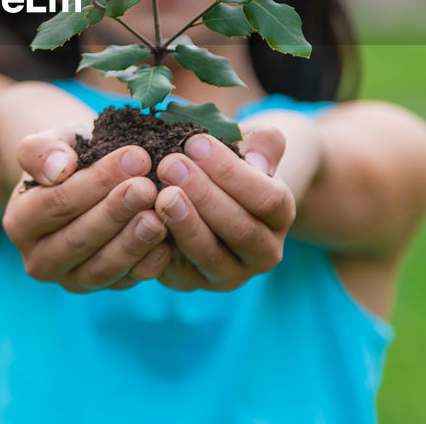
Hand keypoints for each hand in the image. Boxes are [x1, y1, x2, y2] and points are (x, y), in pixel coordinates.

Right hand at [1, 127, 173, 292]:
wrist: (85, 177)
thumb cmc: (68, 156)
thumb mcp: (51, 142)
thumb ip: (41, 151)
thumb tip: (58, 169)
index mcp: (19, 223)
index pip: (57, 204)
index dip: (96, 182)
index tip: (135, 157)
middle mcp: (40, 260)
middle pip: (78, 240)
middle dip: (116, 213)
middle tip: (148, 187)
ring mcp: (72, 279)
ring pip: (102, 268)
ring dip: (132, 243)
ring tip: (158, 216)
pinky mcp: (104, 286)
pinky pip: (126, 281)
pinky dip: (148, 264)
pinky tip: (168, 241)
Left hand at [153, 127, 294, 291]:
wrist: (211, 194)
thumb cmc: (233, 163)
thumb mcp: (252, 145)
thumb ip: (264, 144)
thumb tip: (257, 161)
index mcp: (281, 216)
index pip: (267, 199)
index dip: (232, 172)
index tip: (196, 143)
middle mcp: (263, 253)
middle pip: (240, 231)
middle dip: (204, 196)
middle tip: (170, 165)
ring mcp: (228, 273)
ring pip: (209, 255)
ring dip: (184, 224)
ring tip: (161, 193)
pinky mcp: (191, 282)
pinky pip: (176, 270)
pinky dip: (160, 246)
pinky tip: (143, 218)